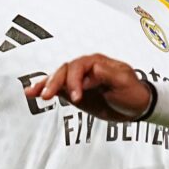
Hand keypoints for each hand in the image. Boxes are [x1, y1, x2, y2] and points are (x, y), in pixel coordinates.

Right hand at [25, 53, 150, 121]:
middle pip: (64, 70)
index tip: (76, 97)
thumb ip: (108, 74)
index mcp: (97, 62)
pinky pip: (57, 88)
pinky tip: (32, 93)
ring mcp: (78, 79)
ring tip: (33, 93)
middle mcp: (85, 68)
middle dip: (55, 82)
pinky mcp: (74, 91)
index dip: (75, 81)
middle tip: (48, 96)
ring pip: (57, 77)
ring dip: (45, 84)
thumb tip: (94, 68)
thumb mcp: (124, 82)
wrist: (136, 106)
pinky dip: (44, 89)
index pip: (79, 67)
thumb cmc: (132, 92)